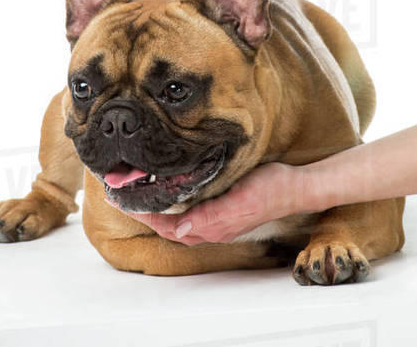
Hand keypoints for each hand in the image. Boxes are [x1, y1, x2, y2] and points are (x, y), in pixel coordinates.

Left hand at [103, 161, 308, 244]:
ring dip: (155, 210)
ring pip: (176, 221)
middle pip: (166, 225)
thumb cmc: (271, 189)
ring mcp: (216, 220)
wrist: (296, 187)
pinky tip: (168, 191)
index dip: (141, 214)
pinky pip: (189, 213)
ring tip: (137, 194)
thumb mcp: (241, 199)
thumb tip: (180, 230)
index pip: (166, 224)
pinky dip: (172, 205)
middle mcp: (210, 227)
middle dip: (142, 212)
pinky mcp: (222, 210)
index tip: (120, 199)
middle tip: (119, 194)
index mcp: (210, 226)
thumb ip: (211, 216)